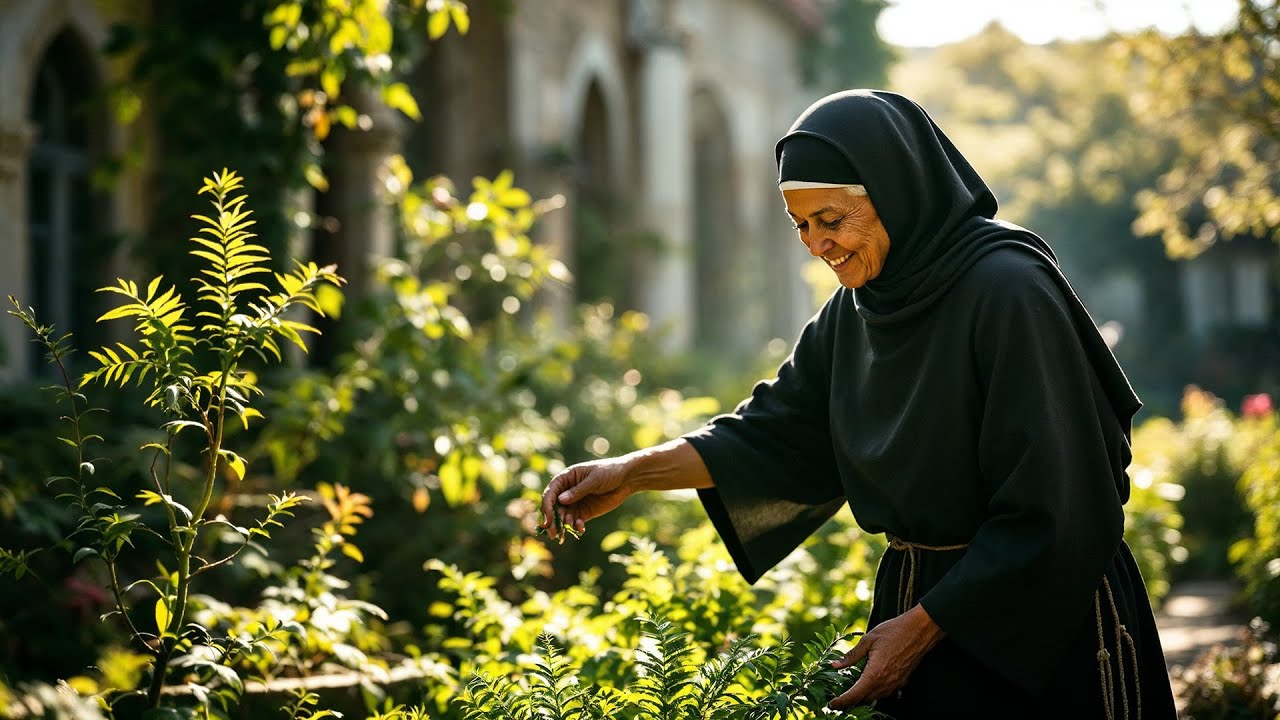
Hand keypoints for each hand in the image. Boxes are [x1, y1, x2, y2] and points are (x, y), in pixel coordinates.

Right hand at [537, 458, 632, 539]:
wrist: (626, 479)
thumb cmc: (608, 471)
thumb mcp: (594, 479)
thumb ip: (578, 490)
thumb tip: (560, 500)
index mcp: (565, 479)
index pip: (550, 493)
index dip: (547, 506)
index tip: (548, 519)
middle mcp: (567, 492)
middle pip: (553, 508)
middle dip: (552, 521)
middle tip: (554, 534)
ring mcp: (575, 503)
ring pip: (563, 517)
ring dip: (564, 525)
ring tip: (569, 529)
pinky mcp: (584, 512)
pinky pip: (575, 522)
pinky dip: (576, 526)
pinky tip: (581, 528)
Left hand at [827, 605, 943, 709]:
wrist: (919, 630)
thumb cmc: (893, 631)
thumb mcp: (868, 640)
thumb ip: (851, 656)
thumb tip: (835, 665)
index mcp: (874, 673)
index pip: (855, 695)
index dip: (841, 702)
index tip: (832, 704)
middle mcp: (885, 683)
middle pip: (864, 699)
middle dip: (851, 699)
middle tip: (839, 695)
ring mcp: (895, 683)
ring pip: (876, 697)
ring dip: (864, 695)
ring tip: (853, 688)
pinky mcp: (902, 681)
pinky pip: (886, 691)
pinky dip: (876, 690)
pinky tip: (871, 681)